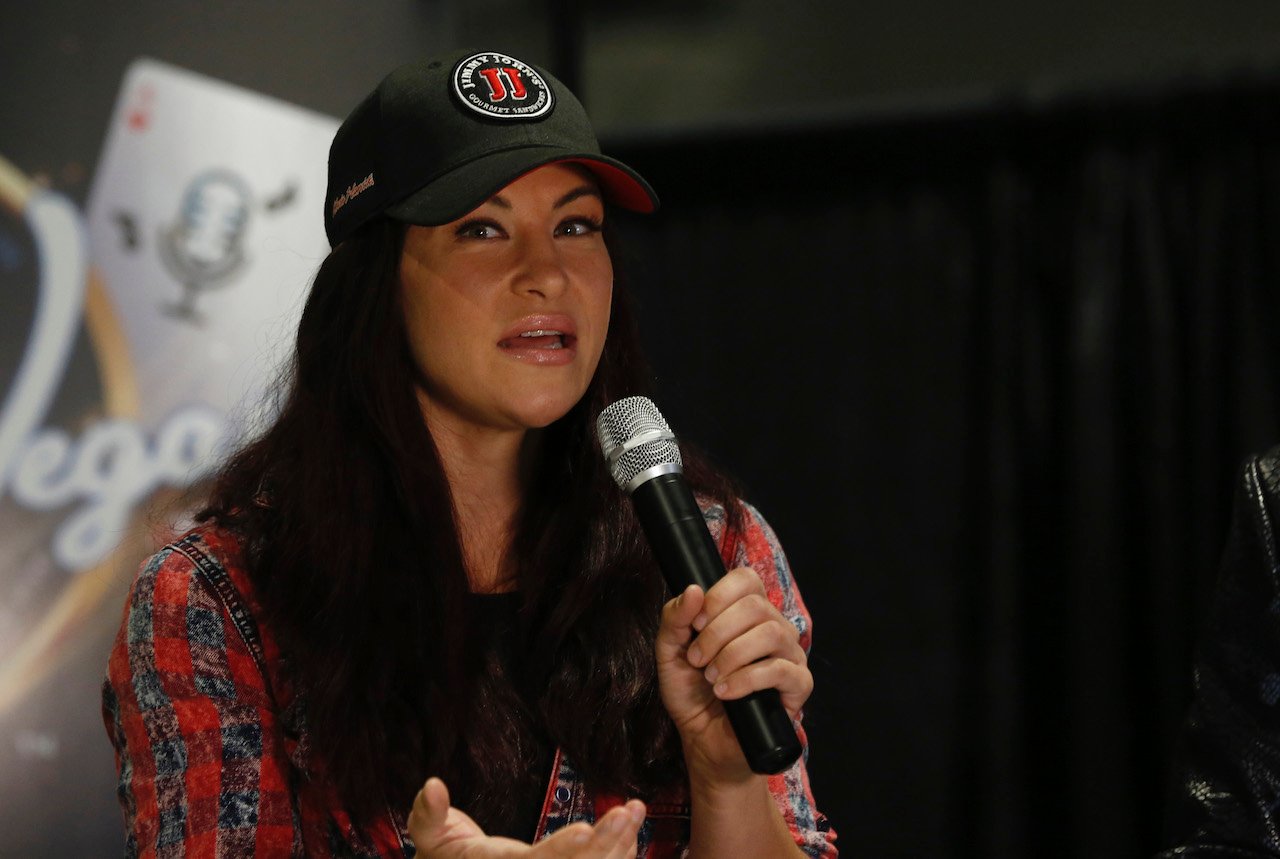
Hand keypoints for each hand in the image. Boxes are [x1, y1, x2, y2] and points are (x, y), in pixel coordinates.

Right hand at [407, 776, 645, 858]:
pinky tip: (632, 831)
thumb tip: (432, 786)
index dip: (560, 850)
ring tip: (636, 811)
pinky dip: (618, 855)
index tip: (586, 829)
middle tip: (627, 811)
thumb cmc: (444, 857)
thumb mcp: (428, 836)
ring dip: (620, 846)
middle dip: (606, 844)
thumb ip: (429, 814)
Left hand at [655, 567, 812, 781]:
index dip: (718, 596)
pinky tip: (726, 692)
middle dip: (717, 632)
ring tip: (712, 678)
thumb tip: (694, 589)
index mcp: (746, 613)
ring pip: (771, 633)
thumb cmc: (691, 694)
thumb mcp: (670, 653)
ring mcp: (790, 655)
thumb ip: (675, 619)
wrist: (704, 742)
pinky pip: (781, 670)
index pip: (746, 580)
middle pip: (756, 606)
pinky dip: (747, 679)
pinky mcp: (798, 686)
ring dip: (732, 655)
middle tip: (697, 659)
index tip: (694, 625)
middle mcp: (773, 628)